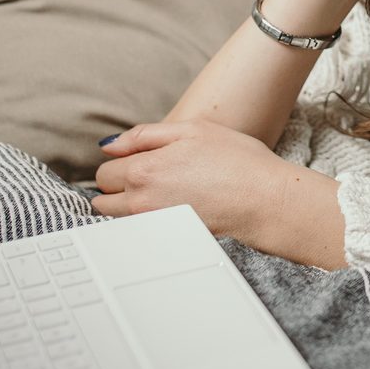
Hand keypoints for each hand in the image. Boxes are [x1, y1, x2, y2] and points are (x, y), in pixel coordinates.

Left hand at [92, 120, 344, 266]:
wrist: (266, 200)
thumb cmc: (238, 160)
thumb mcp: (193, 129)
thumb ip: (144, 135)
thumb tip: (110, 146)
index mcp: (144, 169)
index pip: (104, 171)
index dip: (119, 163)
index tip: (140, 161)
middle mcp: (142, 200)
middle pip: (103, 200)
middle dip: (117, 188)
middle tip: (149, 177)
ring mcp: (154, 224)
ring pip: (118, 220)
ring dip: (127, 208)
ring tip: (160, 194)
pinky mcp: (169, 239)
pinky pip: (140, 233)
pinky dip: (146, 222)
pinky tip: (173, 210)